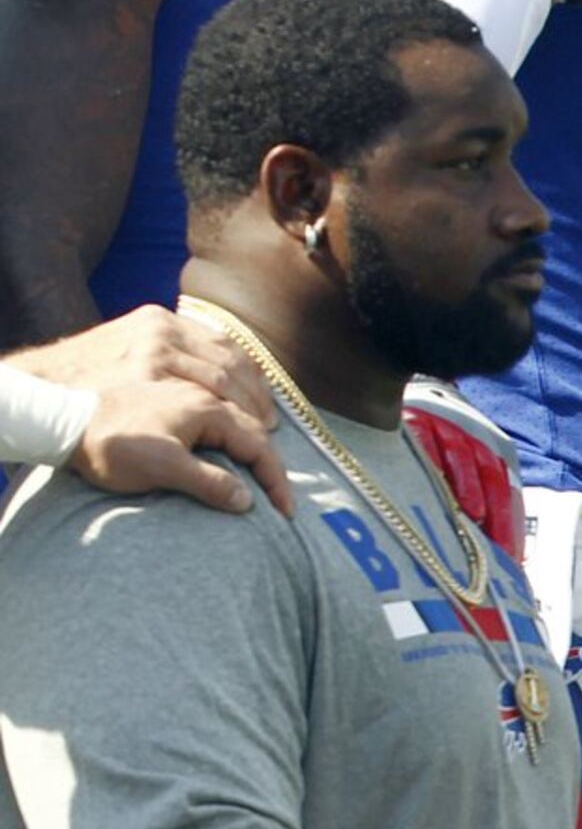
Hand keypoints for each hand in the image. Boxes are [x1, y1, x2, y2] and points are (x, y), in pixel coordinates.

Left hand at [12, 306, 286, 514]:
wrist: (50, 405)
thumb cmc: (102, 442)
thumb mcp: (156, 470)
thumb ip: (207, 481)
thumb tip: (247, 498)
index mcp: (201, 402)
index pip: (254, 436)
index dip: (273, 473)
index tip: (284, 503)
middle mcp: (195, 366)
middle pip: (249, 394)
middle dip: (267, 427)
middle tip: (275, 460)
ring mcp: (173, 339)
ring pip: (233, 359)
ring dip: (254, 388)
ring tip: (264, 415)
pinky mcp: (155, 325)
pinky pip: (210, 337)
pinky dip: (231, 356)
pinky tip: (233, 371)